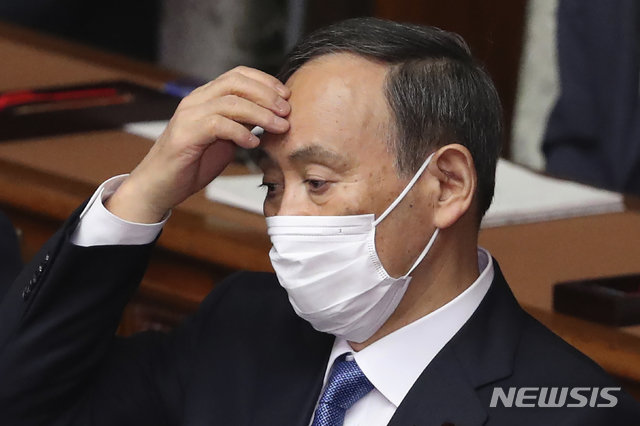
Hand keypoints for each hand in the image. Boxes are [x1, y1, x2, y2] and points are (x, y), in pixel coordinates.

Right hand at [106, 66, 290, 222]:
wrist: (160, 186)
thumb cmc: (193, 163)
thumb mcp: (225, 139)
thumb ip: (243, 124)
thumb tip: (272, 116)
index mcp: (205, 97)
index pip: (238, 75)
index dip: (265, 82)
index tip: (286, 96)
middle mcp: (196, 101)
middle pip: (236, 83)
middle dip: (267, 95)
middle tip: (287, 111)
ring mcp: (189, 116)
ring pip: (230, 102)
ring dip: (261, 113)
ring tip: (279, 127)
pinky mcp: (185, 135)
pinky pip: (217, 125)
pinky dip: (240, 132)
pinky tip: (254, 143)